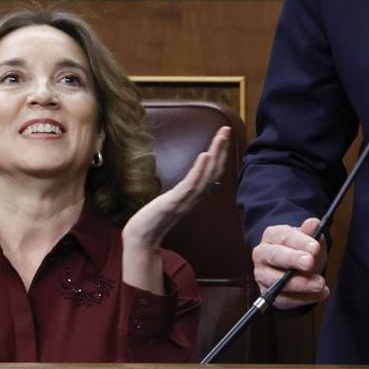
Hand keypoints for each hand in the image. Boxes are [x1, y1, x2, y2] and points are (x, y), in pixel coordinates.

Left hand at [121, 127, 230, 292]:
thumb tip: (194, 179)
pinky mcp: (175, 202)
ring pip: (207, 175)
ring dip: (215, 154)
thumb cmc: (154, 219)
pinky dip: (200, 170)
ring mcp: (186, 200)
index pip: (213, 172)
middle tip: (226, 129)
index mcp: (195, 195)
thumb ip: (185, 191)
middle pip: (214, 171)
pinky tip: (205, 156)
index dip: (220, 154)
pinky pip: (191, 185)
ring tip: (220, 137)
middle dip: (221, 149)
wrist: (141, 238)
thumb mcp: (173, 201)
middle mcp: (195, 197)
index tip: (223, 135)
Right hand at [251, 218, 328, 308]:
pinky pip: (284, 299)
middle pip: (275, 256)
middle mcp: (262, 254)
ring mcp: (262, 275)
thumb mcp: (309, 239)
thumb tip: (313, 223)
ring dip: (300, 283)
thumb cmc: (302, 250)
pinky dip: (303, 298)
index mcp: (271, 235)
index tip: (315, 247)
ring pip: (277, 281)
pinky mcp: (267, 294)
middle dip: (293, 260)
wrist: (296, 268)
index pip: (284, 236)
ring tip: (320, 284)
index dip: (300, 242)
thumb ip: (311, 232)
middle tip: (309, 262)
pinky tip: (319, 294)